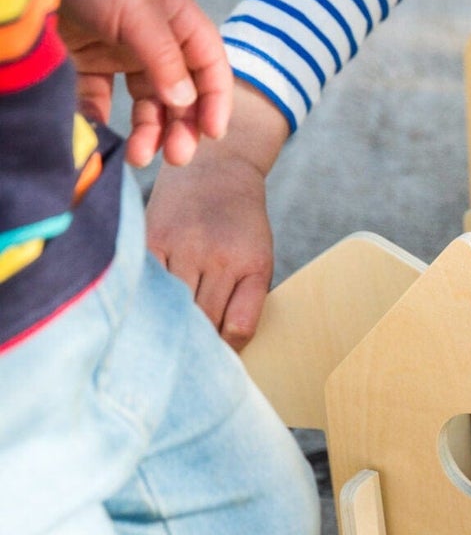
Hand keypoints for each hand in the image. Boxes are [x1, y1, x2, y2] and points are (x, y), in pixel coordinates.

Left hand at [47, 0, 230, 168]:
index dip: (216, 101)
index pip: (211, 68)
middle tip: (175, 157)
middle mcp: (157, 39)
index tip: (212, 134)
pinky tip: (102, 134)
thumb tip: (186, 103)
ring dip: (147, 131)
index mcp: (181, 21)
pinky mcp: (89, 60)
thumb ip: (164, 59)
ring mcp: (122, 51)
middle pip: (181, 93)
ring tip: (138, 156)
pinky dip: (103, 118)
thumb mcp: (139, 12)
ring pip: (145, 102)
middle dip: (181, 126)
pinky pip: (102, 99)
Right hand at [146, 80, 289, 346]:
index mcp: (252, 266)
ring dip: (169, 328)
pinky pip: (147, 285)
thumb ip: (245, 298)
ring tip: (165, 346)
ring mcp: (182, 247)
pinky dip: (147, 303)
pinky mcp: (152, 240)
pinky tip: (147, 315)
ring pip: (172, 308)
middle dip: (197, 347)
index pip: (238, 328)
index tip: (219, 362)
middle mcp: (218, 257)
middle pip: (203, 322)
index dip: (227, 352)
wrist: (215, 168)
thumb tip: (224, 349)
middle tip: (189, 366)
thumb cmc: (241, 225)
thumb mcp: (259, 257)